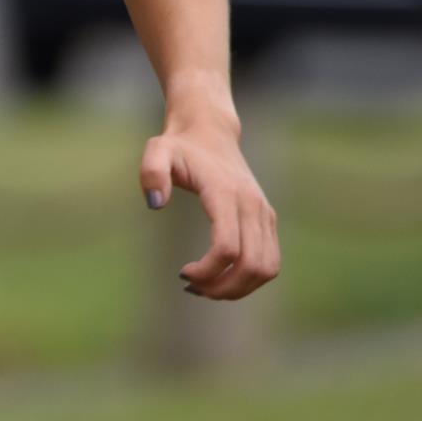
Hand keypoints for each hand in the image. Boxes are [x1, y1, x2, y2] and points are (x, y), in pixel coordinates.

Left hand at [141, 118, 280, 299]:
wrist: (211, 132)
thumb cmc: (180, 146)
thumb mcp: (156, 150)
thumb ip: (151, 172)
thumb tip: (155, 205)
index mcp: (226, 193)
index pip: (228, 248)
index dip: (207, 270)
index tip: (183, 272)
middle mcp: (252, 205)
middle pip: (252, 265)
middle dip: (223, 287)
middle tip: (193, 288)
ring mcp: (264, 213)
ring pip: (266, 268)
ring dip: (239, 288)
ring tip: (207, 287)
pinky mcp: (268, 220)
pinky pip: (270, 262)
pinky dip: (250, 279)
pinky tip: (221, 276)